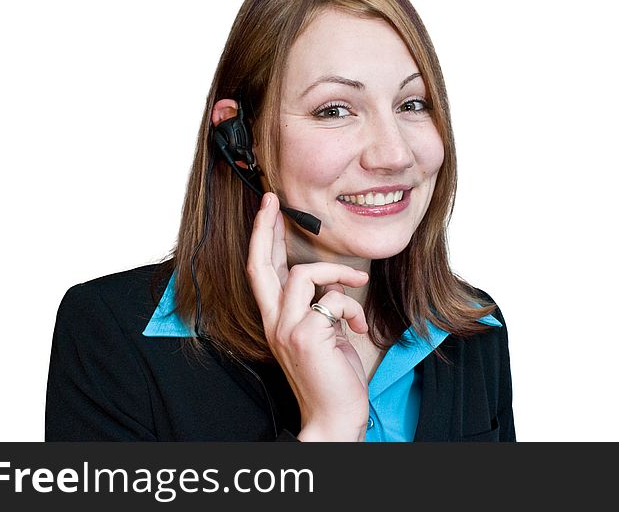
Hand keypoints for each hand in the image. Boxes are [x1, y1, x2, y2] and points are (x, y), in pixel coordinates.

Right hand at [247, 192, 370, 440]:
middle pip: (259, 265)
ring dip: (337, 273)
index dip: (262, 238)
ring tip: (358, 284)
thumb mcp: (322, 334)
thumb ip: (318, 306)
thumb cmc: (332, 377)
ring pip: (303, 274)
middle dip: (265, 228)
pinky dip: (352, 307)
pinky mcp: (306, 335)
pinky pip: (332, 299)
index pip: (261, 272)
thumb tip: (332, 283)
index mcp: (276, 320)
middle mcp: (274, 323)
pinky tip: (359, 325)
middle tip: (272, 200)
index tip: (268, 209)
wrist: (334, 416)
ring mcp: (286, 329)